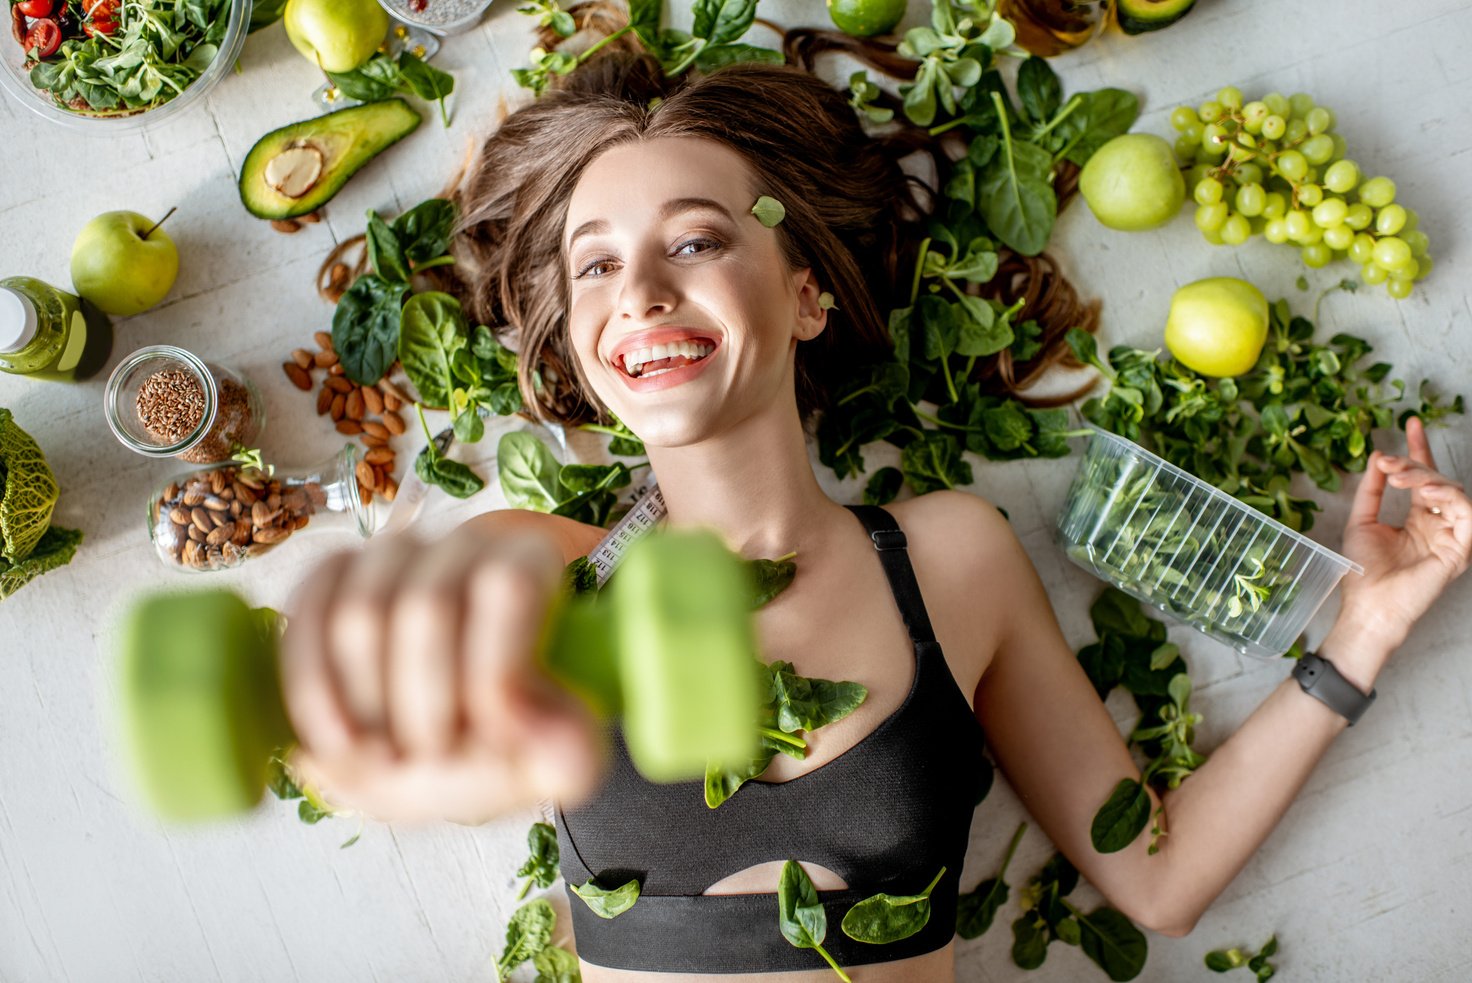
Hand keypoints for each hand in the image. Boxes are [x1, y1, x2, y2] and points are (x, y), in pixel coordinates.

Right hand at [279, 528, 600, 824]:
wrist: (454, 740)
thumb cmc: (508, 739)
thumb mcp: (560, 758)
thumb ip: (570, 755)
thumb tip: (546, 741)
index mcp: (529, 565)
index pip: (506, 587)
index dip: (491, 673)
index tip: (494, 743)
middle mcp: (459, 546)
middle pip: (425, 606)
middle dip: (424, 705)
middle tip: (436, 761)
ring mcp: (390, 556)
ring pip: (358, 613)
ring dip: (366, 706)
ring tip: (389, 761)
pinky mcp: (332, 579)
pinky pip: (304, 613)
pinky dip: (311, 688)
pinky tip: (336, 743)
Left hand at [1336, 416, 1471, 654]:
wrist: (1368, 606)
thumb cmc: (1363, 571)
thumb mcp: (1361, 521)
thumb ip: (1371, 490)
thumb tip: (1377, 457)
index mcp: (1417, 519)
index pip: (1423, 477)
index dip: (1419, 449)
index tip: (1411, 422)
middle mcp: (1437, 524)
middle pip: (1437, 480)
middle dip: (1414, 463)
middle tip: (1389, 461)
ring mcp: (1451, 536)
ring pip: (1453, 492)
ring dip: (1427, 478)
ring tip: (1400, 478)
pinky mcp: (1461, 550)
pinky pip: (1469, 514)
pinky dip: (1450, 498)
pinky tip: (1426, 493)